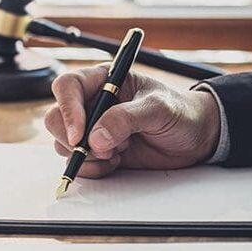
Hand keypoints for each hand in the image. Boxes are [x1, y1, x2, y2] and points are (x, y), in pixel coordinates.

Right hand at [44, 64, 220, 177]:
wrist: (195, 138)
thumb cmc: (180, 112)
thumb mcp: (158, 109)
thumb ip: (126, 118)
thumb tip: (96, 137)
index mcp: (103, 81)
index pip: (68, 87)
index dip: (68, 109)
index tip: (80, 134)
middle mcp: (91, 104)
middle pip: (56, 118)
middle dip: (72, 138)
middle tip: (97, 150)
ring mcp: (91, 130)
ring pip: (63, 143)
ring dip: (87, 155)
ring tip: (119, 152)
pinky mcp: (96, 152)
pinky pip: (78, 164)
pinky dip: (94, 168)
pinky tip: (117, 162)